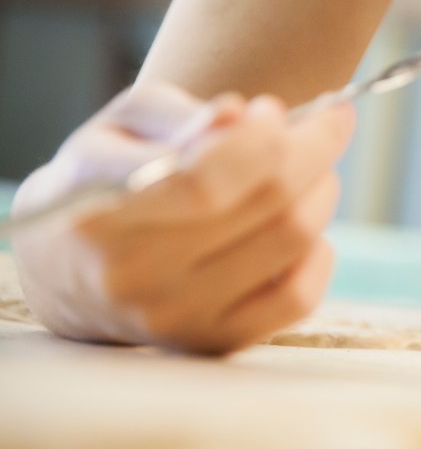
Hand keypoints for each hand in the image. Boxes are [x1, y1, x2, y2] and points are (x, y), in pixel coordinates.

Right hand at [11, 82, 353, 352]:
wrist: (67, 269)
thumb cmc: (105, 177)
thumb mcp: (120, 129)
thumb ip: (179, 114)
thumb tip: (240, 116)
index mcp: (101, 210)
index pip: (207, 178)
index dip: (264, 135)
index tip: (278, 107)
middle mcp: (134, 272)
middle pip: (267, 200)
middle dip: (314, 147)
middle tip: (325, 122)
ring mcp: (174, 314)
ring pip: (293, 239)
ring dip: (322, 189)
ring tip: (314, 167)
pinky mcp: (210, 341)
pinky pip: (299, 297)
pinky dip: (321, 251)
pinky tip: (304, 224)